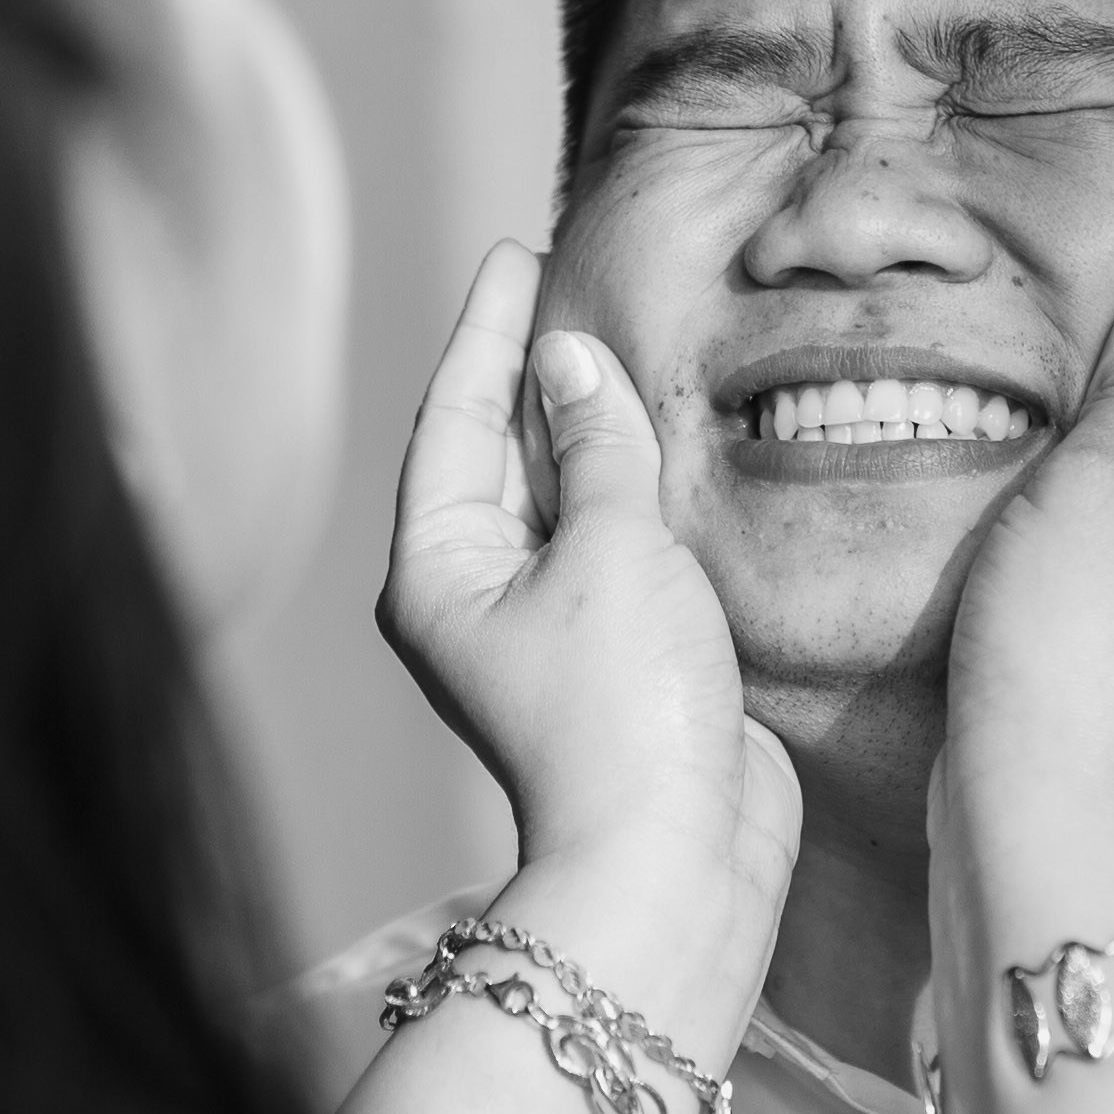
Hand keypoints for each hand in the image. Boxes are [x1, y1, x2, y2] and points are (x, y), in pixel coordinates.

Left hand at [379, 241, 799, 1049]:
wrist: (675, 861)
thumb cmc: (623, 711)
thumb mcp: (611, 548)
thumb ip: (597, 445)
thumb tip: (572, 361)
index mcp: (438, 568)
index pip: (456, 416)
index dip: (490, 330)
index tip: (520, 252)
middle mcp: (477, 596)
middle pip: (500, 454)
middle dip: (537, 369)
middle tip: (570, 277)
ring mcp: (546, 629)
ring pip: (560, 499)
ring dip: (591, 428)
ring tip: (621, 341)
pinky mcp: (615, 656)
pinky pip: (614, 545)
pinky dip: (635, 489)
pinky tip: (667, 444)